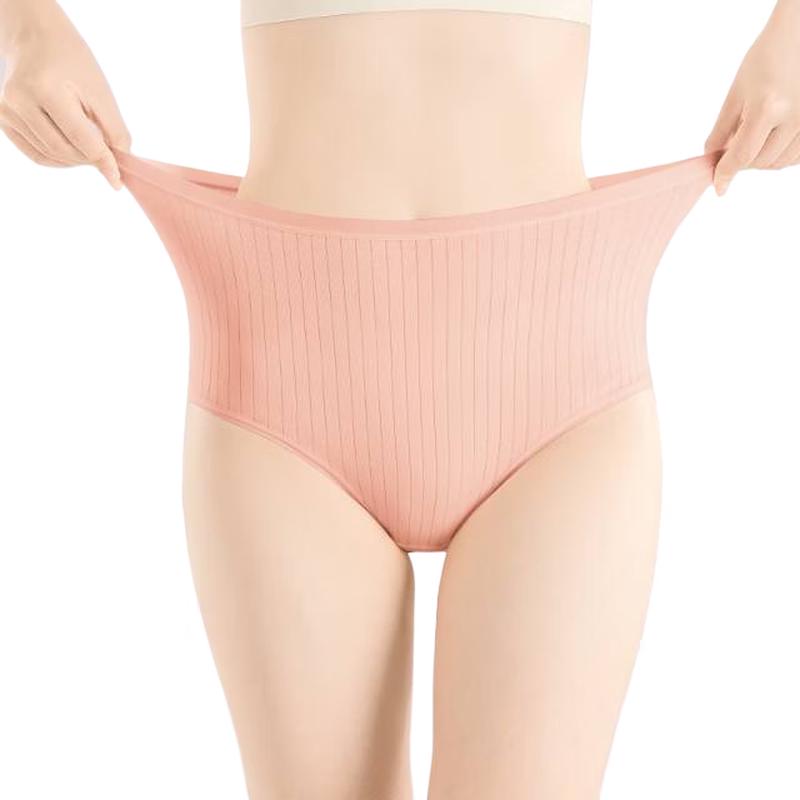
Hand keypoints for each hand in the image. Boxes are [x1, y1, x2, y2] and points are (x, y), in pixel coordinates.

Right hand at [0, 2, 130, 188]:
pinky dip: (58, 159)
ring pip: (50, 156)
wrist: (36, 38)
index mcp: (46, 90)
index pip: (81, 140)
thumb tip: (118, 167)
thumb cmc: (73, 62)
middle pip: (64, 151)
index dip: (103, 163)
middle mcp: (20, 101)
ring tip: (88, 145)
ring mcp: (6, 111)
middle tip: (105, 155)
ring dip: (75, 160)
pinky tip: (71, 148)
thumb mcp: (100, 92)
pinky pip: (36, 154)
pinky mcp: (2, 119)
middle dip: (90, 160)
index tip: (117, 181)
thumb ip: (114, 131)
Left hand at [705, 0, 799, 194]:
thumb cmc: (768, 55)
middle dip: (742, 162)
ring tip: (754, 138)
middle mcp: (794, 117)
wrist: (799, 35)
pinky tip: (772, 139)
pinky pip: (796, 155)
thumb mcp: (737, 91)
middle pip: (760, 162)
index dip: (726, 173)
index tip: (719, 186)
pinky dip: (780, 155)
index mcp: (767, 107)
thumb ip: (722, 129)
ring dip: (761, 160)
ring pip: (779, 162)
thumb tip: (713, 157)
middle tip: (732, 149)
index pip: (742, 156)